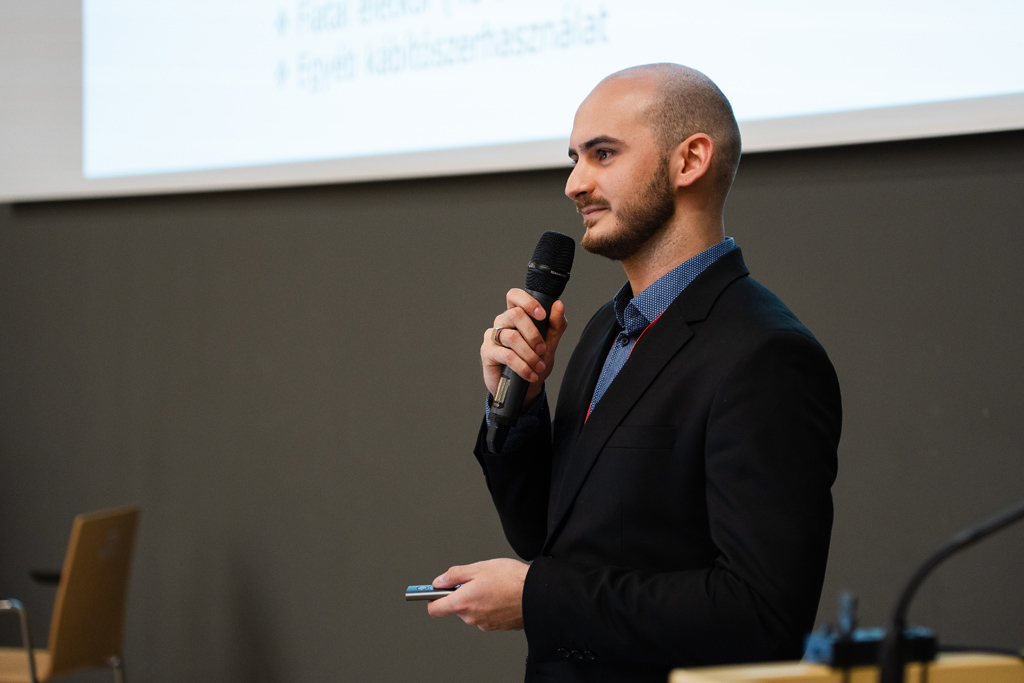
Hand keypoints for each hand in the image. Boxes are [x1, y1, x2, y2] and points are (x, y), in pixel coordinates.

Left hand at [426, 558, 528, 631]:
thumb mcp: (479, 567)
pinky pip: (486, 615)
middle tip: (476, 579)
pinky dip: (489, 606)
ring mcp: (484, 624)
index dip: (432, 598)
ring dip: (477, 599)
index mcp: (462, 602)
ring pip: (472, 611)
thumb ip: (455, 574)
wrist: (538, 594)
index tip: (431, 592)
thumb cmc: (511, 579)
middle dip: (462, 594)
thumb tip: (439, 581)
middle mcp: (471, 617)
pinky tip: (501, 595)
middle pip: (456, 607)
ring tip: (494, 585)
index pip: (435, 609)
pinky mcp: (497, 627)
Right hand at [481, 289, 567, 405]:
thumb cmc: (534, 362)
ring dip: (529, 354)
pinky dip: (522, 366)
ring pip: (512, 337)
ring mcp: (493, 336)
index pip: (514, 296)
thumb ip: (556, 325)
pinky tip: (530, 374)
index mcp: (516, 315)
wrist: (524, 389)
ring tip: (539, 366)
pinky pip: (506, 355)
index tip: (542, 315)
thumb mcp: (550, 344)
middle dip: (533, 333)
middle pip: (515, 314)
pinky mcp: (487, 352)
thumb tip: (558, 305)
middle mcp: (502, 322)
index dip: (527, 301)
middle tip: (543, 349)